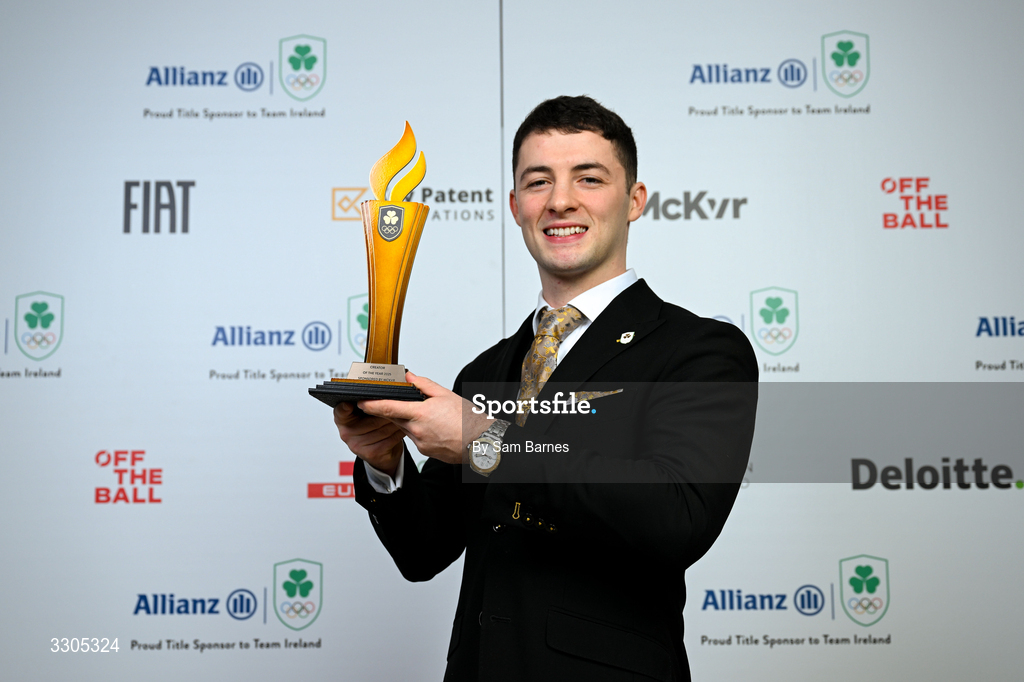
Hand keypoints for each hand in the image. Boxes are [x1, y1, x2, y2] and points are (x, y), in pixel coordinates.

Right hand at [333, 401, 405, 476]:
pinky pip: (390, 439)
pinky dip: (400, 432)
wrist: (381, 452)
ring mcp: (358, 445)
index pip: (341, 411)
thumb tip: (380, 392)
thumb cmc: (373, 428)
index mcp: (342, 420)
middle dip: (389, 412)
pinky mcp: (371, 453)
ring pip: (384, 429)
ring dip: (397, 421)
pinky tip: (404, 427)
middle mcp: (347, 433)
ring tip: (404, 414)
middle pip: (372, 419)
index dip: (345, 407)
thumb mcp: (365, 414)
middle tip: (400, 404)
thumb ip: (367, 403)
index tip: (350, 403)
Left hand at [357, 371, 492, 465]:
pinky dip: (420, 431)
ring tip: (431, 415)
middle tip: (404, 402)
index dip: (371, 405)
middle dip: (395, 410)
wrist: (482, 442)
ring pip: (406, 428)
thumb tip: (409, 377)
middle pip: (396, 418)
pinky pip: (416, 439)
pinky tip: (435, 427)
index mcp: (420, 414)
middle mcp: (417, 431)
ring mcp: (421, 443)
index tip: (360, 401)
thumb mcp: (446, 395)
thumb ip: (424, 385)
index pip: (388, 408)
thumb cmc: (469, 420)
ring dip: (410, 420)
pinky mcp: (426, 452)